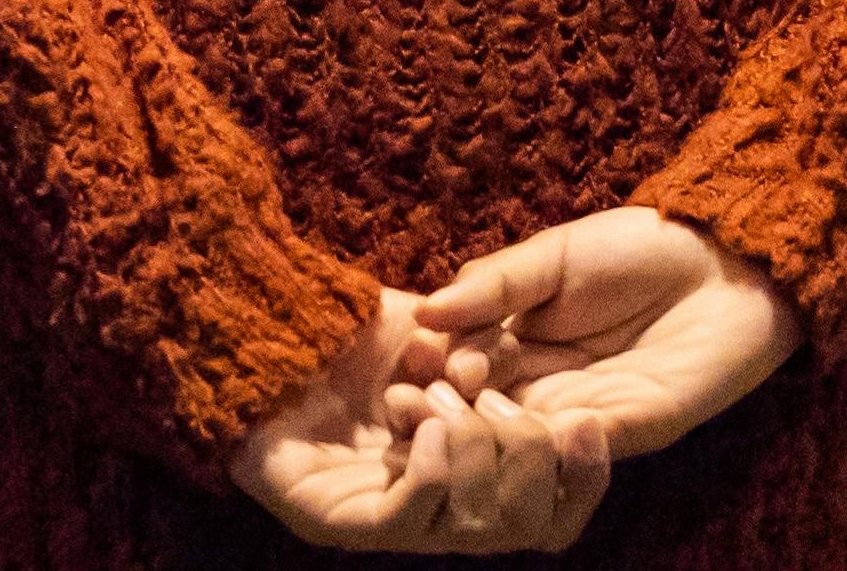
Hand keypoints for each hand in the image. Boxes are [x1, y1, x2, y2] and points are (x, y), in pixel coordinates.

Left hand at [231, 287, 613, 552]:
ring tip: (455, 409)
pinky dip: (430, 477)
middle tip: (500, 403)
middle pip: (524, 527)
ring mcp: (384, 519)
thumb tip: (563, 369)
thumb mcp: (438, 331)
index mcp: (469, 469)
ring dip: (476, 460)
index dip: (583, 479)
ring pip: (472, 528)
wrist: (255, 319)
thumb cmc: (344, 325)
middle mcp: (434, 506)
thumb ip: (495, 351)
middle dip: (529, 461)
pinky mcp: (334, 521)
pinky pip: (405, 521)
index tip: (592, 424)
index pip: (551, 510)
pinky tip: (431, 430)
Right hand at [401, 209, 804, 463]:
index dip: (431, 365)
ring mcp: (582, 412)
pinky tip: (515, 417)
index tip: (407, 360)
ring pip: (518, 436)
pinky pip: (574, 448)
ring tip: (461, 404)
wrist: (726, 262)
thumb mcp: (552, 258)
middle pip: (479, 406)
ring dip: (484, 426)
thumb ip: (494, 285)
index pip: (458, 361)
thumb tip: (423, 311)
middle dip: (446, 403)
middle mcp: (541, 384)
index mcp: (516, 340)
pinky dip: (542, 439)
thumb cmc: (639, 250)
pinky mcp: (626, 432)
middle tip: (419, 396)